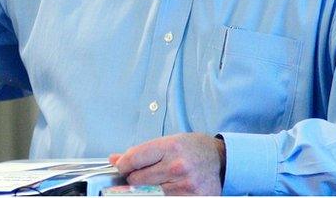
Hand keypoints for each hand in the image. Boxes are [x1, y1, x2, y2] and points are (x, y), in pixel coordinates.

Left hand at [109, 133, 225, 195]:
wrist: (220, 159)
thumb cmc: (193, 148)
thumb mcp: (168, 142)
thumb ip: (141, 152)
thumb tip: (115, 159)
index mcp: (170, 147)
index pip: (134, 159)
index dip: (122, 164)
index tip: (122, 166)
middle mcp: (177, 166)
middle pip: (137, 179)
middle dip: (133, 178)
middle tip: (138, 174)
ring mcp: (185, 186)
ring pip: (148, 193)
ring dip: (145, 189)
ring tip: (154, 181)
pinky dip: (158, 195)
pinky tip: (164, 188)